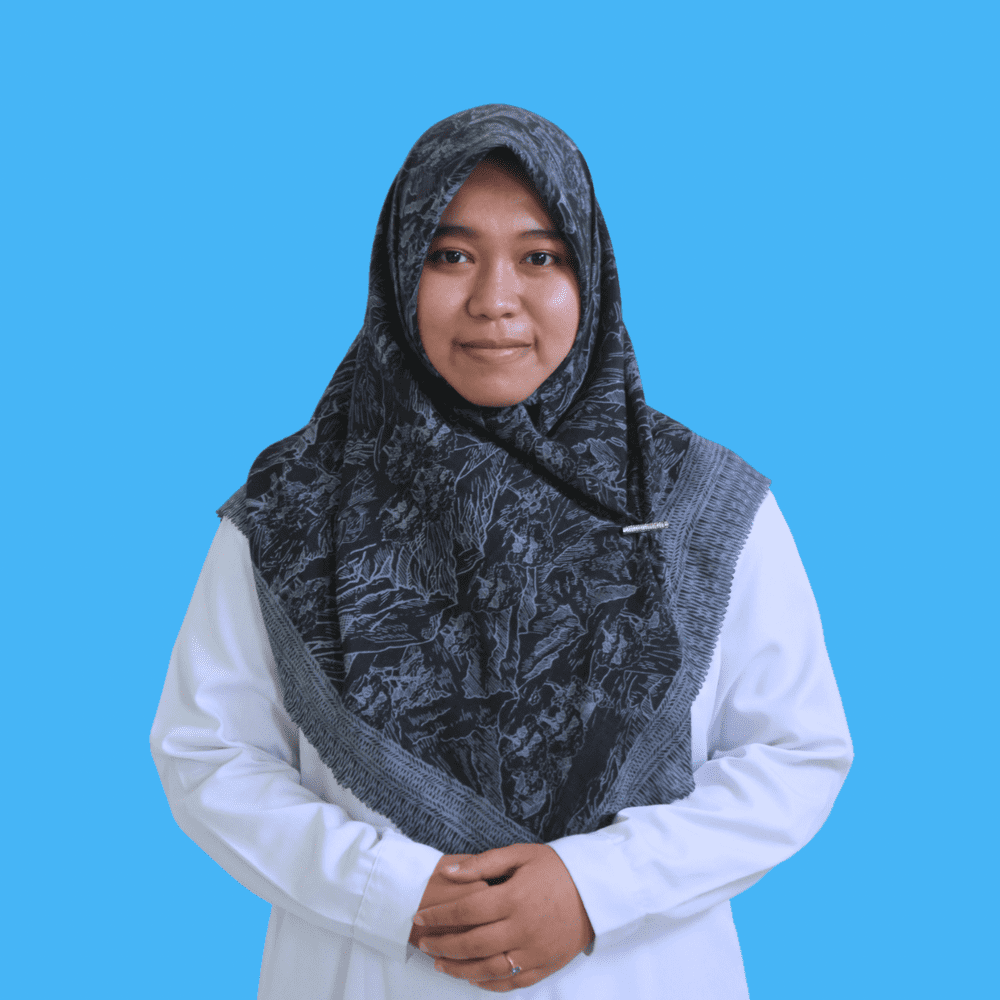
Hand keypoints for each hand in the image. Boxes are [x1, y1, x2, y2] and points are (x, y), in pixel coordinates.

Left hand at [411, 843, 594, 992]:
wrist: (598, 888)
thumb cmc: (556, 867)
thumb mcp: (520, 854)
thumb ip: (482, 863)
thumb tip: (447, 871)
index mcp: (514, 897)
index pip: (466, 911)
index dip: (439, 916)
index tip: (420, 917)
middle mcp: (523, 928)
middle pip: (472, 944)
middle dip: (442, 945)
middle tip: (423, 943)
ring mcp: (535, 951)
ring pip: (488, 969)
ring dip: (459, 969)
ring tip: (440, 964)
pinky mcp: (545, 966)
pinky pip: (511, 982)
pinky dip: (488, 983)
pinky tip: (472, 977)